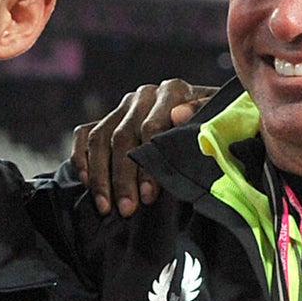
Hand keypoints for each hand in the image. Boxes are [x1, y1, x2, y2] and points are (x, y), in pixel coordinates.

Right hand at [69, 79, 214, 216]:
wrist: (207, 120)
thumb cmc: (216, 128)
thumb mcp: (220, 121)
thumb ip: (204, 116)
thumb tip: (179, 116)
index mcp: (173, 91)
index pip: (151, 128)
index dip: (147, 164)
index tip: (149, 196)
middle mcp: (145, 95)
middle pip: (123, 137)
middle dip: (122, 178)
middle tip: (127, 209)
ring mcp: (123, 106)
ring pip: (100, 139)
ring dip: (100, 176)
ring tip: (106, 207)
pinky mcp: (107, 117)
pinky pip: (85, 135)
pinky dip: (82, 159)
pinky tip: (86, 184)